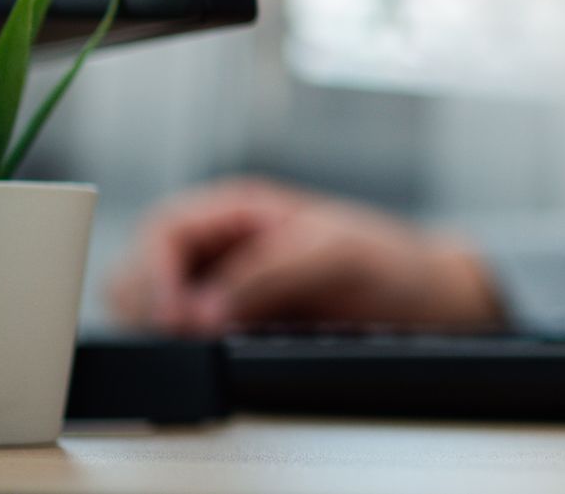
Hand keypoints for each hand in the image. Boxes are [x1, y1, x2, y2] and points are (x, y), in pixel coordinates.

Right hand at [109, 177, 504, 333]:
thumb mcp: (337, 253)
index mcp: (238, 210)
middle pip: (141, 270)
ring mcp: (221, 289)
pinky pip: (180, 339)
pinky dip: (182, 349)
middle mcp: (221, 247)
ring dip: (161, 328)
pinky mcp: (229, 328)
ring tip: (203, 343)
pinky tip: (212, 355)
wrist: (423, 303)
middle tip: (188, 334)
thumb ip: (269, 273)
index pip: (164, 230)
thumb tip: (204, 311)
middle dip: (151, 303)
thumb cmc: (388, 262)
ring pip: (151, 308)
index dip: (157, 271)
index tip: (176, 313)